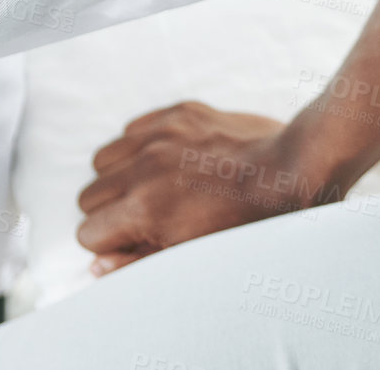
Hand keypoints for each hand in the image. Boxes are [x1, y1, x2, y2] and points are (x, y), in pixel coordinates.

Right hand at [76, 102, 323, 274]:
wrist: (292, 169)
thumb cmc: (249, 222)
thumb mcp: (193, 255)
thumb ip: (137, 261)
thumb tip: (96, 266)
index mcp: (145, 209)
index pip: (87, 232)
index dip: (111, 244)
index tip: (138, 242)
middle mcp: (144, 167)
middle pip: (88, 196)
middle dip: (111, 212)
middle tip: (147, 218)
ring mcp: (160, 135)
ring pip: (104, 160)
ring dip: (120, 176)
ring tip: (155, 187)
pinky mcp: (178, 114)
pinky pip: (132, 130)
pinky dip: (140, 146)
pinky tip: (169, 160)